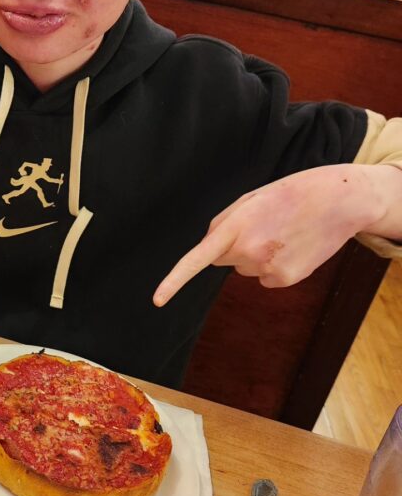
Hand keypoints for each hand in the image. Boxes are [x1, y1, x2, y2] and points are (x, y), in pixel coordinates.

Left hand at [153, 164, 387, 306]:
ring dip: (257, 254)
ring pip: (245, 269)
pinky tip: (291, 247)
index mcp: (234, 227)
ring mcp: (267, 268)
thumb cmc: (288, 195)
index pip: (197, 259)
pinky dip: (274, 265)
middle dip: (234, 245)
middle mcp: (247, 251)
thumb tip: (209, 253)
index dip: (174, 281)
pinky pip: (264, 277)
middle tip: (262, 226)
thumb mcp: (248, 200)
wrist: (337, 200)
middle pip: (223, 259)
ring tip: (280, 233)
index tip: (157, 300)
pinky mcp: (284, 280)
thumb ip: (221, 224)